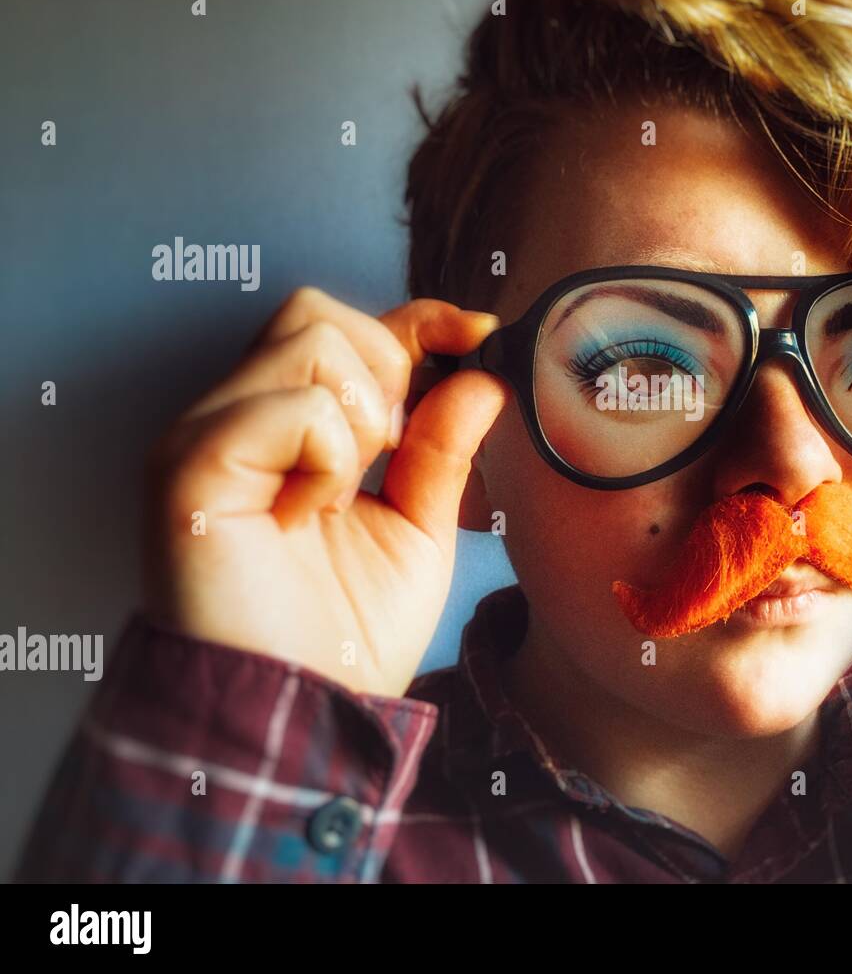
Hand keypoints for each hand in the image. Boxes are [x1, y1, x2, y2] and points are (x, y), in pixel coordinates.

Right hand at [141, 287, 507, 695]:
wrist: (302, 715)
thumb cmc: (348, 637)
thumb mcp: (418, 531)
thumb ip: (443, 451)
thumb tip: (481, 375)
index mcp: (288, 432)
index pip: (345, 331)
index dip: (415, 320)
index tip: (478, 333)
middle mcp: (237, 420)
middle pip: (318, 314)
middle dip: (385, 369)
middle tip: (385, 459)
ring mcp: (206, 437)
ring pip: (309, 340)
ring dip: (361, 416)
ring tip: (340, 494)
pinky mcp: (191, 465)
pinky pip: (289, 404)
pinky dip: (327, 453)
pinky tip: (310, 512)